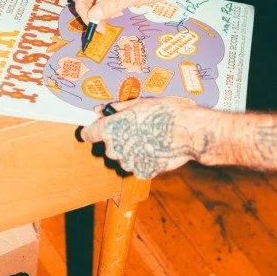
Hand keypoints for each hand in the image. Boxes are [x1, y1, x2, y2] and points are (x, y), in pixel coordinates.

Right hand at [74, 0, 181, 24]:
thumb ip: (112, 5)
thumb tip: (93, 15)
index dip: (83, 5)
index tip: (90, 20)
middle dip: (91, 11)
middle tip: (99, 27)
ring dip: (99, 12)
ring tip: (108, 23)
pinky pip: (104, 0)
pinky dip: (107, 10)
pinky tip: (116, 15)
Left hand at [80, 97, 214, 178]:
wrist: (188, 132)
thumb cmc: (165, 113)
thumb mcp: (140, 103)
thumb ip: (117, 109)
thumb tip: (100, 110)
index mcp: (110, 129)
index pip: (88, 134)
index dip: (93, 130)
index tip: (101, 127)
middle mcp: (115, 149)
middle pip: (108, 146)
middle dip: (118, 139)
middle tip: (137, 129)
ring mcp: (128, 163)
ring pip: (123, 157)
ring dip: (131, 150)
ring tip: (150, 138)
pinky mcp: (142, 172)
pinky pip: (138, 166)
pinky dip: (144, 160)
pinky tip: (156, 149)